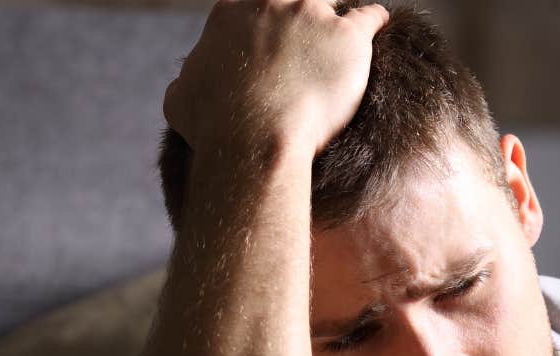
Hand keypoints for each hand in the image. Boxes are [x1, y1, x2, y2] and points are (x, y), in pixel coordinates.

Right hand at [164, 0, 391, 156]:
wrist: (254, 138)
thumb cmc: (214, 124)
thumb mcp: (181, 98)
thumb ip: (190, 80)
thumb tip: (188, 85)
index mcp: (231, 10)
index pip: (254, 4)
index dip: (264, 22)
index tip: (270, 38)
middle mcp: (272, 2)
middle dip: (299, 15)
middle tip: (308, 40)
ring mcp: (312, 15)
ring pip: (331, 3)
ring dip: (334, 20)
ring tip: (343, 35)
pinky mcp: (347, 37)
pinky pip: (369, 16)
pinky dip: (374, 20)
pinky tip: (378, 24)